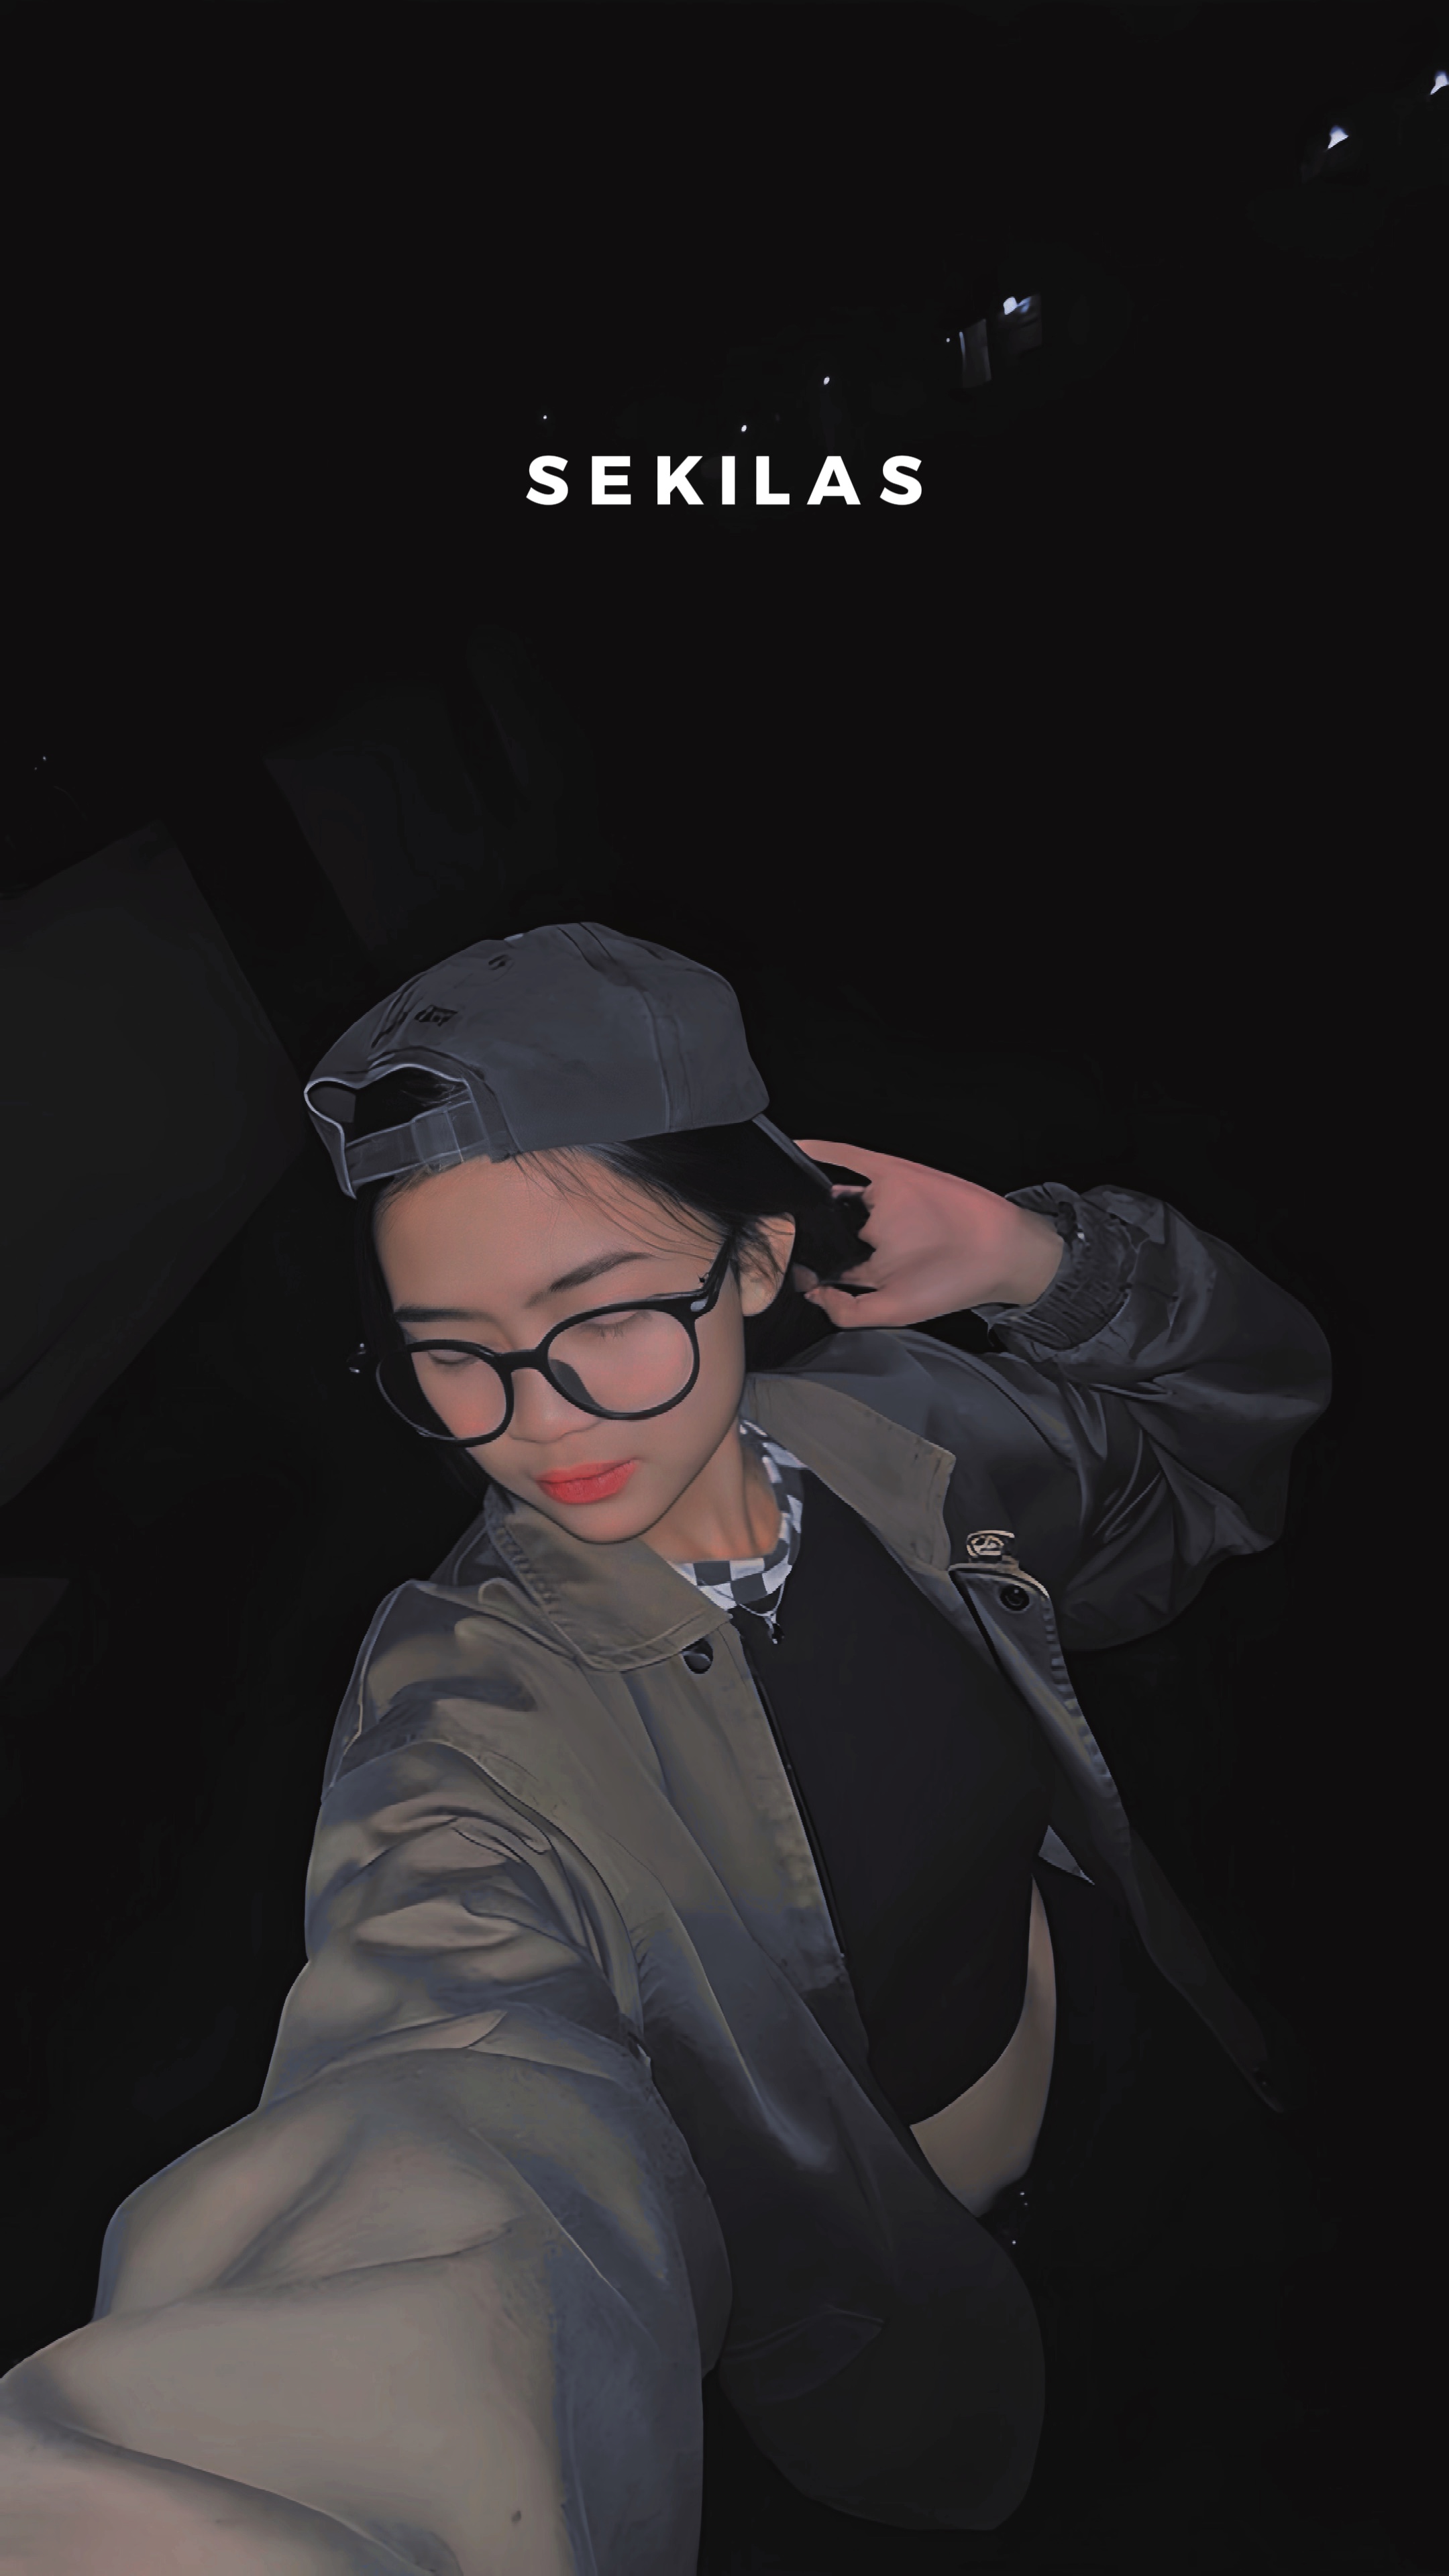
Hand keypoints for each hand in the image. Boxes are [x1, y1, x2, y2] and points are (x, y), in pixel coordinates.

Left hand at [789, 1139, 1064, 1328]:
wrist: (1000, 1251)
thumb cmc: (951, 1285)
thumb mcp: (894, 1312)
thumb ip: (850, 1311)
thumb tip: (810, 1294)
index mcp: (870, 1266)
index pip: (827, 1262)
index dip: (803, 1262)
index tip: (782, 1263)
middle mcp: (873, 1231)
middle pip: (828, 1225)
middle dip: (804, 1227)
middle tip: (773, 1224)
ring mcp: (883, 1200)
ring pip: (835, 1194)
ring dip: (809, 1195)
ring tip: (777, 1192)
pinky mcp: (894, 1173)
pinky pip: (852, 1159)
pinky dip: (824, 1152)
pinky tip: (798, 1148)